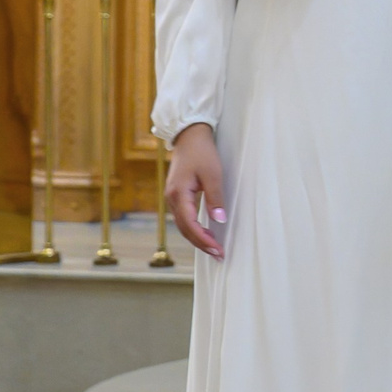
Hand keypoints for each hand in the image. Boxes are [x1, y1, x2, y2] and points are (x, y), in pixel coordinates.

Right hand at [164, 124, 227, 258]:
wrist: (189, 136)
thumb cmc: (202, 152)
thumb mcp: (213, 174)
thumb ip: (215, 198)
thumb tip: (219, 220)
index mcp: (178, 194)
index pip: (190, 225)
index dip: (204, 239)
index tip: (218, 249)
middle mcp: (172, 199)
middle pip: (185, 229)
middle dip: (201, 243)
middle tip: (218, 254)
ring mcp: (172, 198)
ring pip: (183, 225)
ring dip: (197, 238)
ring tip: (214, 248)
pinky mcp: (177, 195)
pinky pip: (184, 217)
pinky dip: (194, 228)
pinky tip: (205, 232)